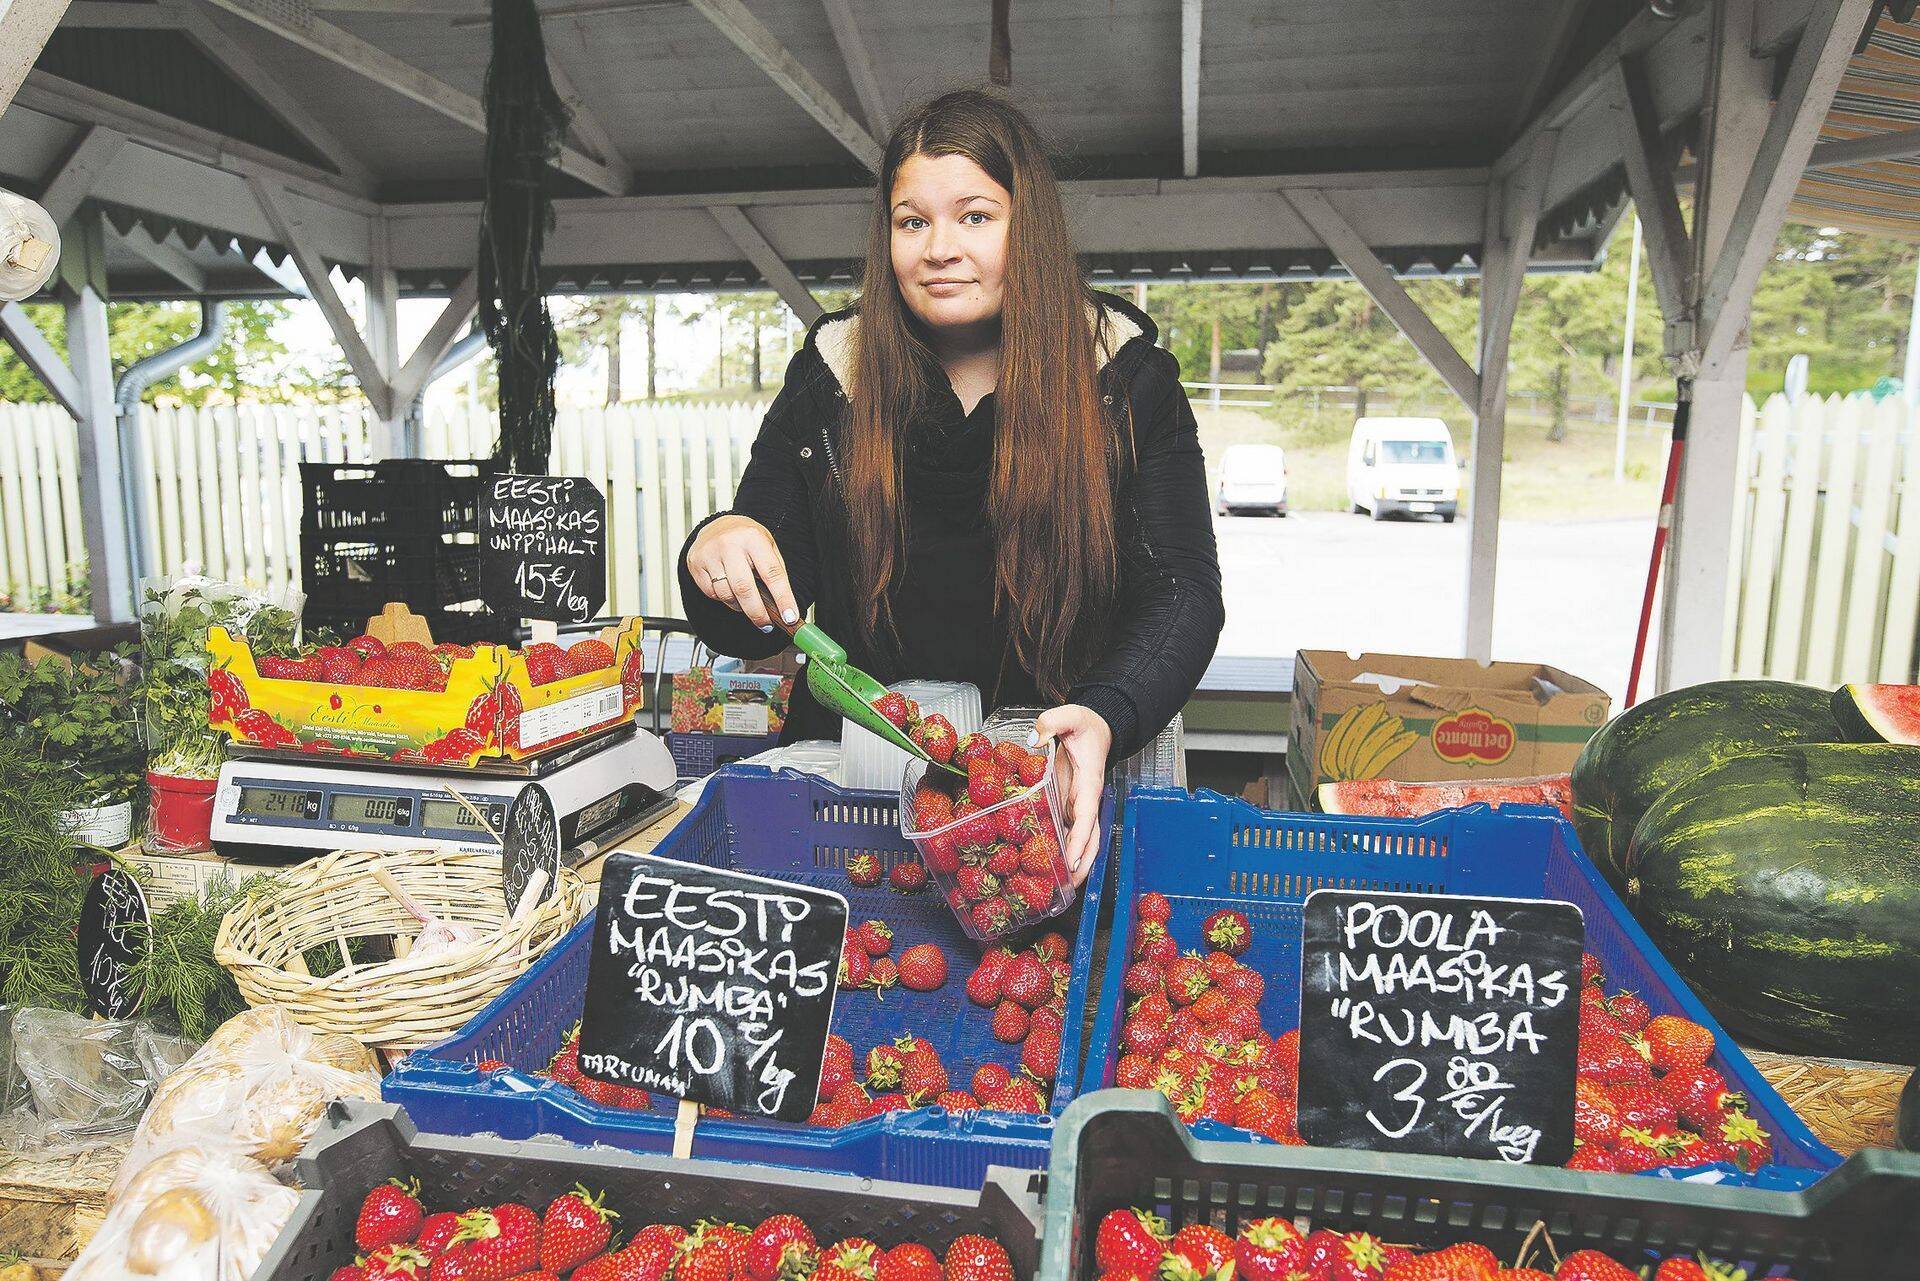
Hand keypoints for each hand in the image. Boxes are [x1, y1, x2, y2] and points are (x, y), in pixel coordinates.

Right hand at [687, 515, 799, 631]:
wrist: (717, 525)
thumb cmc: (746, 538)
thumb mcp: (767, 546)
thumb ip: (775, 572)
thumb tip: (785, 606)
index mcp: (753, 538)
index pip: (771, 573)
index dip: (783, 598)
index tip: (789, 618)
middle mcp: (729, 544)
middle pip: (745, 589)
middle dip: (757, 613)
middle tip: (766, 624)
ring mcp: (709, 554)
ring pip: (726, 595)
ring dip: (740, 607)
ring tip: (747, 602)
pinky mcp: (696, 564)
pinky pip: (712, 593)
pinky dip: (724, 598)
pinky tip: (730, 589)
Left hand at [1031, 704, 1110, 885]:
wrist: (1097, 727)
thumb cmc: (1086, 724)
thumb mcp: (1069, 715)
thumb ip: (1051, 722)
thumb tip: (1033, 738)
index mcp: (1089, 781)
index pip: (1086, 816)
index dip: (1080, 840)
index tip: (1073, 861)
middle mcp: (1087, 798)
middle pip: (1091, 838)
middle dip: (1083, 863)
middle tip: (1068, 886)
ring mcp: (1080, 804)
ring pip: (1082, 840)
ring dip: (1075, 863)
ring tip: (1060, 887)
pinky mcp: (1071, 805)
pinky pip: (1069, 831)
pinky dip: (1064, 850)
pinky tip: (1050, 865)